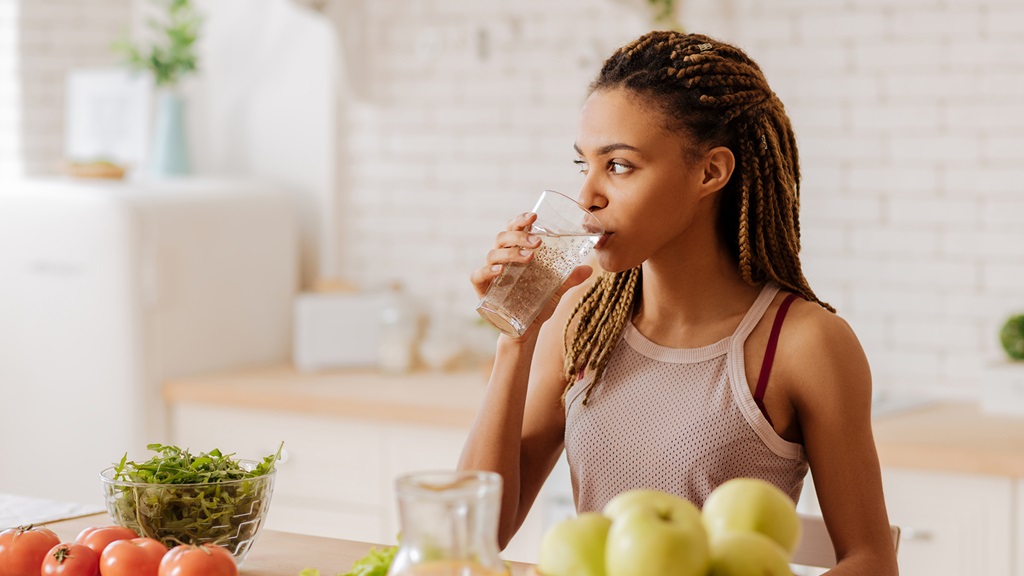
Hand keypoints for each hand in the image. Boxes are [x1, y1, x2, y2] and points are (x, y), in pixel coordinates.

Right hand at [470, 212, 592, 337]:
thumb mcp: (555, 291)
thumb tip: (589, 269)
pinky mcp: (482, 290)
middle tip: (538, 242)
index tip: (534, 217)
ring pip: (493, 253)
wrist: (525, 331)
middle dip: (519, 235)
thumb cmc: (537, 305)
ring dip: (510, 252)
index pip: (514, 229)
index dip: (521, 220)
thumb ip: (569, 280)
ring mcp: (490, 274)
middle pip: (502, 237)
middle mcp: (501, 260)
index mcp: (516, 253)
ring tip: (529, 257)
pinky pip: (478, 276)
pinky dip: (487, 271)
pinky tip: (501, 271)